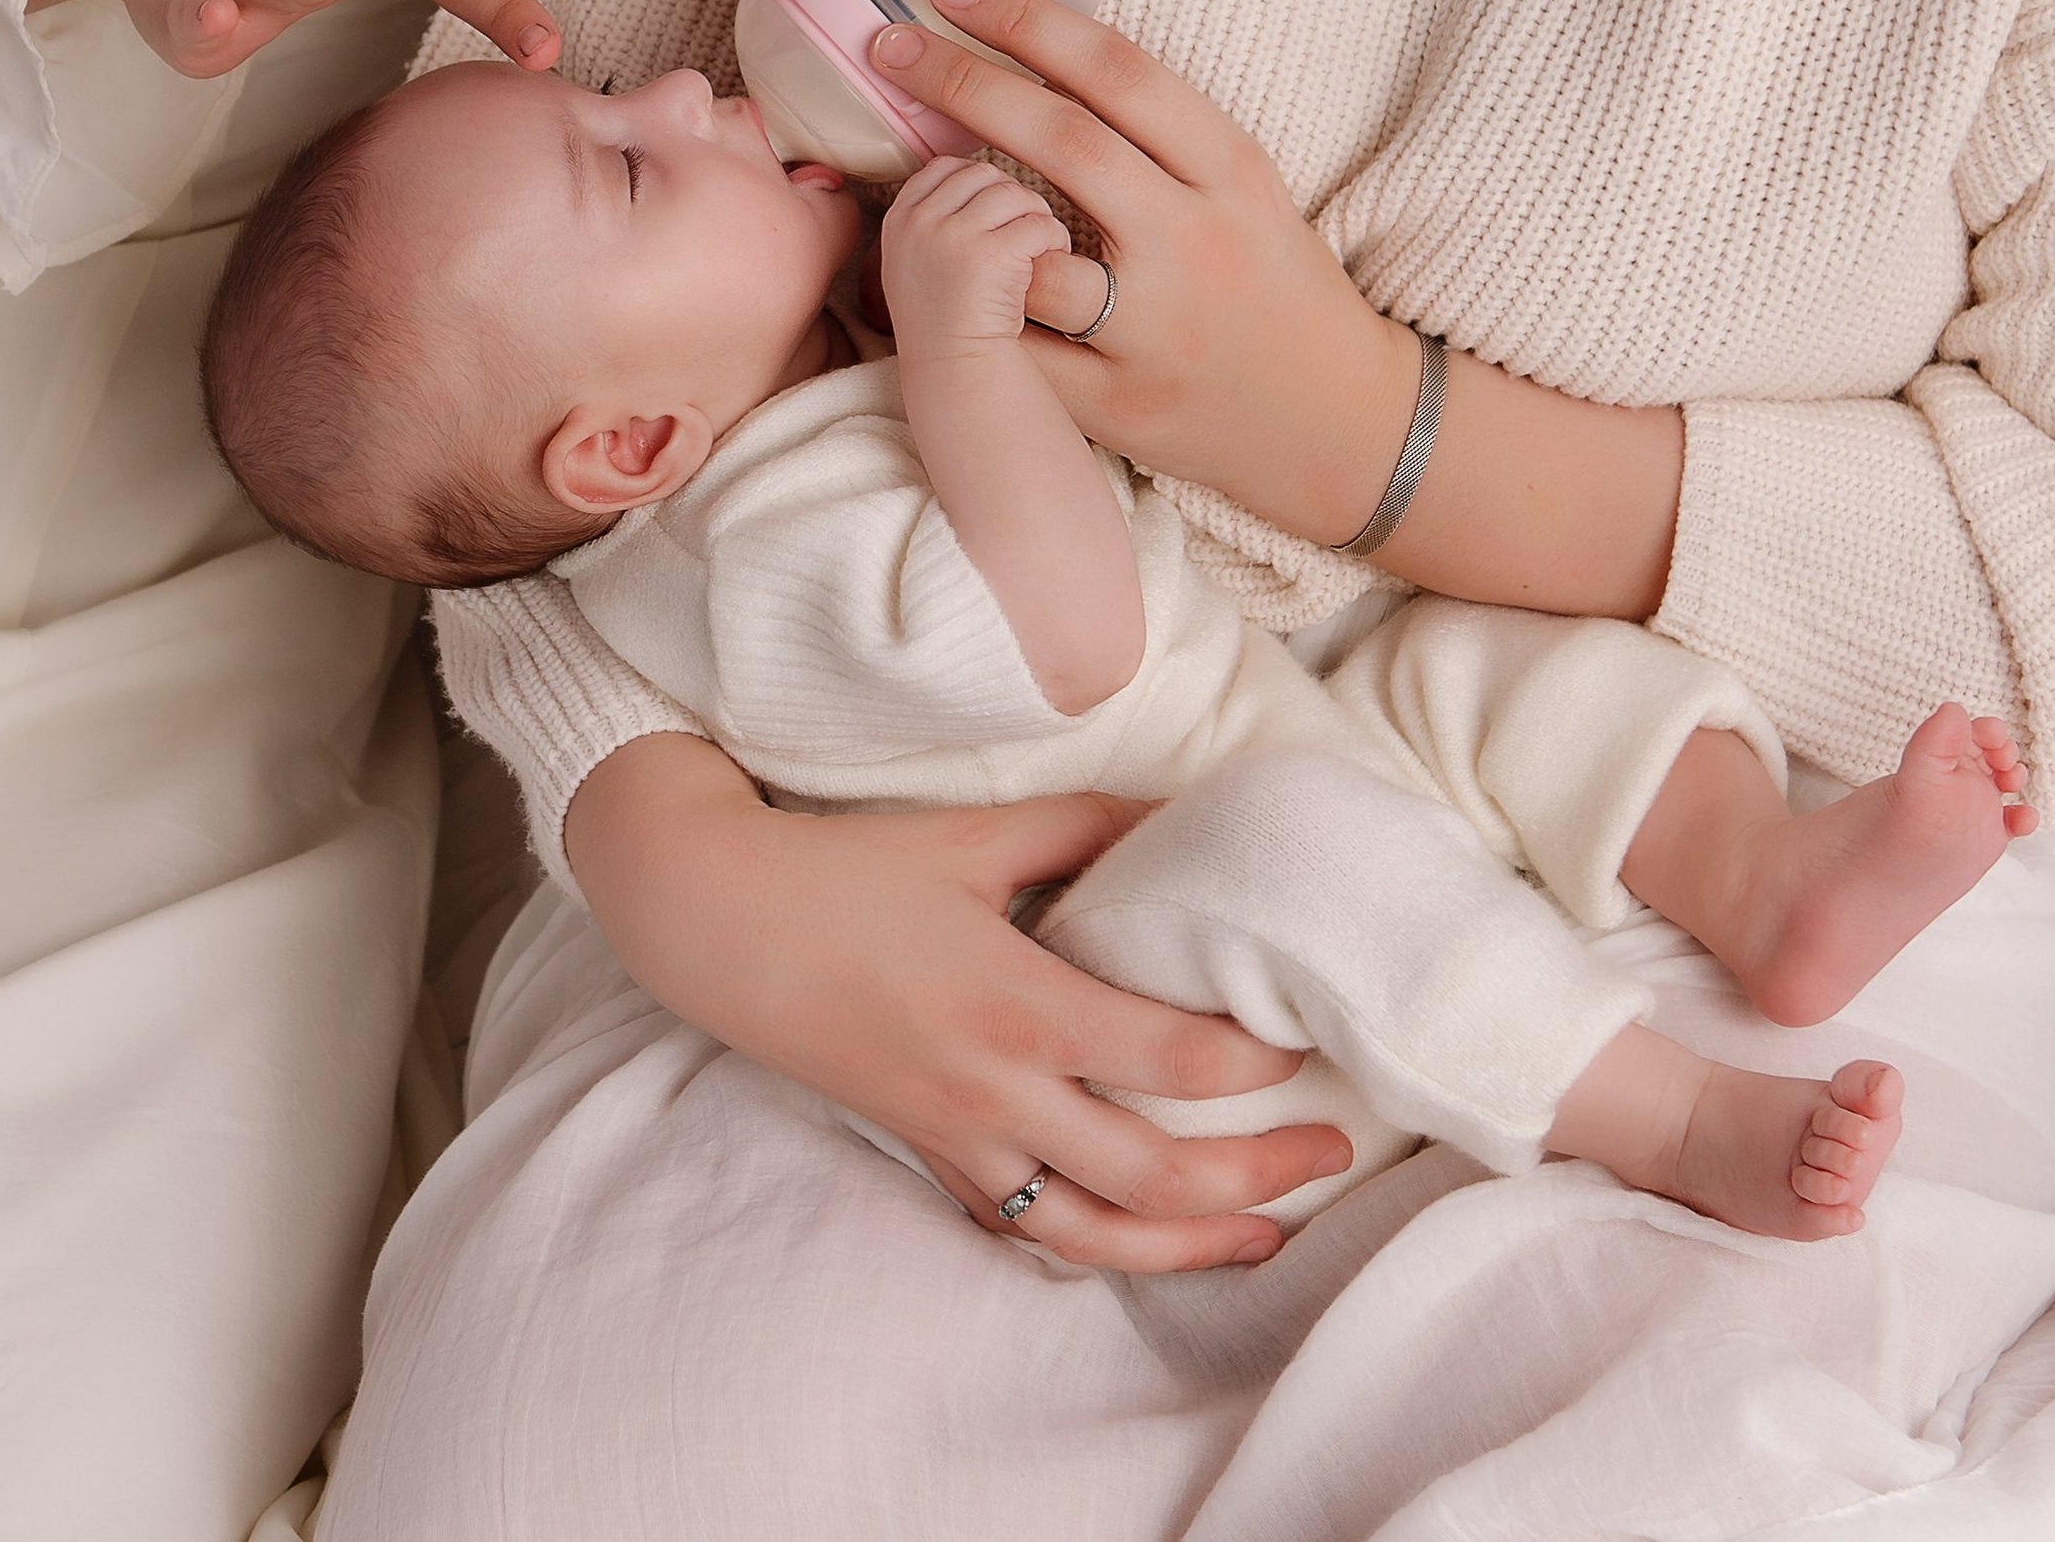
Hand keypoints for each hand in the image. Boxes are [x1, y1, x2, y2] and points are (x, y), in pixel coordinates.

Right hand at [565, 737, 1349, 1269]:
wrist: (721, 923)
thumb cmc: (848, 869)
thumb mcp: (974, 830)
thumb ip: (1087, 824)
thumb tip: (1184, 810)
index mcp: (1018, 1004)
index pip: (1169, 1060)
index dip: (1253, 1062)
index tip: (1307, 1037)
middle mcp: (996, 1092)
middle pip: (1152, 1172)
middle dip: (1255, 1176)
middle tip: (1333, 1150)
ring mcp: (959, 1138)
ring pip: (1094, 1232)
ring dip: (1190, 1243)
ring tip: (1267, 1232)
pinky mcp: (930, 1154)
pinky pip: (1025, 1224)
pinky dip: (1094, 1244)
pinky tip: (1142, 1239)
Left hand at [872, 0, 1687, 617]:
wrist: (1342, 425)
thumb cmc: (1273, 281)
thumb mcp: (1241, 184)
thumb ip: (1152, 130)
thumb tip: (1029, 47)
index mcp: (1229, 170)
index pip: (1118, 70)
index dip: (1026, 17)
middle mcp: (1194, 242)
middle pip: (1064, 144)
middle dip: (963, 83)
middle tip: (886, 44)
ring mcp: (1155, 332)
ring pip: (1029, 259)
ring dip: (952, 211)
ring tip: (899, 173)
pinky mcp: (1120, 409)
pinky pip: (1016, 358)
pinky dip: (963, 318)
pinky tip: (912, 280)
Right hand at [880, 154, 1072, 353]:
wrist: (955, 370)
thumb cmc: (946, 318)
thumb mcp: (916, 259)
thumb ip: (932, 215)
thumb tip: (980, 173)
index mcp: (900, 218)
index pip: (945, 167)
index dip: (980, 183)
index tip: (996, 213)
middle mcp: (920, 221)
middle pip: (984, 174)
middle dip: (1014, 198)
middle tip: (1026, 231)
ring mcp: (951, 236)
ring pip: (1015, 194)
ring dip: (1039, 216)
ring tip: (1042, 247)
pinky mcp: (989, 255)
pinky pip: (1038, 224)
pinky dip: (1055, 239)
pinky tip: (1053, 260)